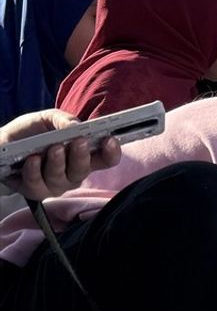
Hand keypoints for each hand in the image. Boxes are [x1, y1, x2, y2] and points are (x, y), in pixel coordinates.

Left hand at [0, 109, 120, 199]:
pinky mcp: (35, 191)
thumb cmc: (31, 133)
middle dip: (82, 156)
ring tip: (53, 148)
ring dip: (58, 163)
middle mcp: (73, 174)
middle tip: (79, 141)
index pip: (106, 160)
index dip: (112, 152)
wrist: (2, 144)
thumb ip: (64, 119)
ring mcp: (55, 185)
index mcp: (83, 157)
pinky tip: (33, 159)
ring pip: (62, 178)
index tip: (110, 139)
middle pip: (84, 170)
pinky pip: (37, 184)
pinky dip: (35, 170)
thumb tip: (76, 126)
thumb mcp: (48, 119)